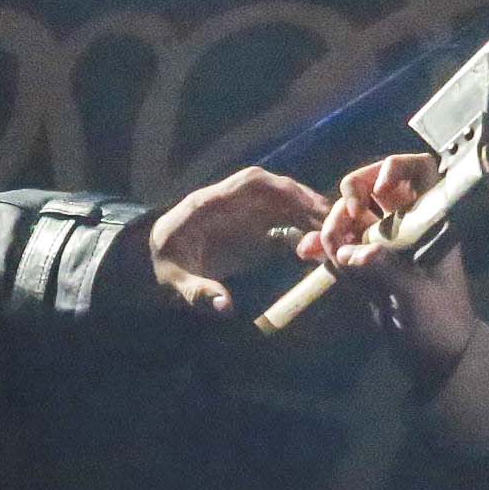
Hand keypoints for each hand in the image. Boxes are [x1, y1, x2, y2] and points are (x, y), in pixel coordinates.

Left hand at [146, 166, 332, 315]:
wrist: (156, 262)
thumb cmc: (163, 268)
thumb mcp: (173, 282)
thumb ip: (197, 292)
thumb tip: (226, 306)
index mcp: (208, 204)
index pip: (250, 184)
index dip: (282, 190)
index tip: (309, 205)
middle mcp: (228, 202)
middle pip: (271, 188)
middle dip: (302, 199)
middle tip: (332, 219)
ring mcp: (239, 212)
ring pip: (278, 201)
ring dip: (305, 212)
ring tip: (332, 231)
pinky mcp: (247, 227)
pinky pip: (277, 219)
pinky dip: (299, 227)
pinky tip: (315, 243)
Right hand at [303, 151, 478, 384]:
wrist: (437, 361)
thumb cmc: (442, 324)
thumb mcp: (418, 298)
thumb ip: (385, 271)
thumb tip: (350, 253)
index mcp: (429, 222)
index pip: (418, 171)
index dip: (395, 168)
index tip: (380, 191)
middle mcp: (404, 226)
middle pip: (372, 188)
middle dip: (352, 196)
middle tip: (346, 220)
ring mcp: (382, 247)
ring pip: (351, 218)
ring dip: (333, 225)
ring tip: (324, 249)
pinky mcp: (364, 268)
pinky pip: (339, 247)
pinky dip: (322, 247)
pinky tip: (306, 254)